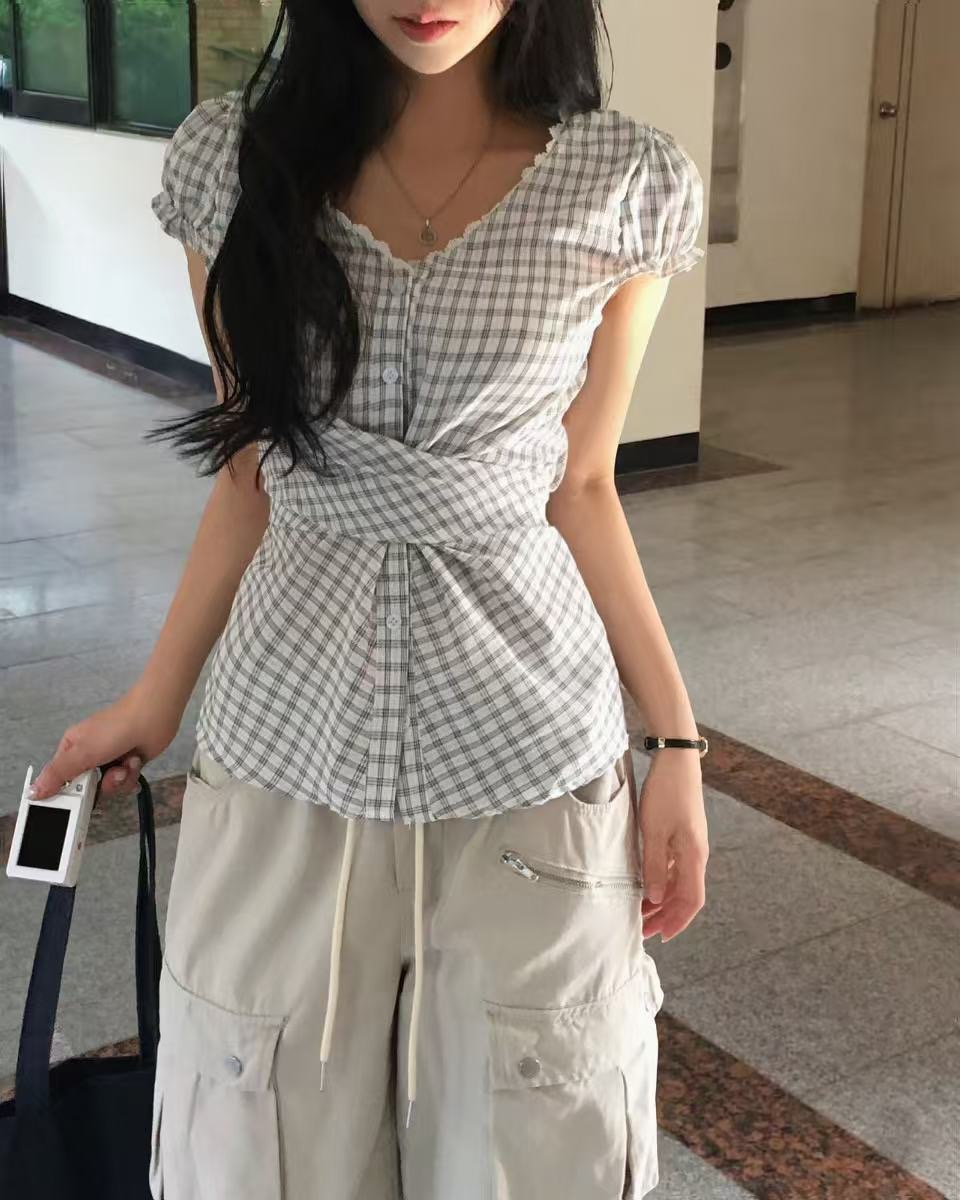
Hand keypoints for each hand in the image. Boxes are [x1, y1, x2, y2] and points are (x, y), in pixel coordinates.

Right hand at [27, 686, 178, 800]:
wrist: (154, 716)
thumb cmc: (116, 727)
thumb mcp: (81, 753)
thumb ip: (58, 774)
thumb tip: (34, 791)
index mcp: (71, 748)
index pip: (60, 778)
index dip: (66, 792)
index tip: (73, 802)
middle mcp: (89, 755)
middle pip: (86, 787)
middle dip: (99, 785)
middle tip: (108, 774)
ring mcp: (110, 759)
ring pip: (107, 787)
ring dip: (119, 779)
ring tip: (125, 764)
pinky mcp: (128, 764)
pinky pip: (124, 782)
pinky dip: (131, 775)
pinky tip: (135, 761)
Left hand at [637, 749, 708, 942]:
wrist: (677, 762)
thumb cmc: (666, 793)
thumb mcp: (654, 830)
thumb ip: (655, 865)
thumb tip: (656, 898)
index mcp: (694, 856)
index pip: (691, 900)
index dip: (678, 921)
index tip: (661, 937)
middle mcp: (697, 855)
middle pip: (686, 895)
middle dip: (667, 916)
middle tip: (643, 929)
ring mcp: (691, 845)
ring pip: (680, 883)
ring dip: (663, 900)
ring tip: (642, 912)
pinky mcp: (683, 836)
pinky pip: (676, 868)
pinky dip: (663, 882)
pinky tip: (647, 885)